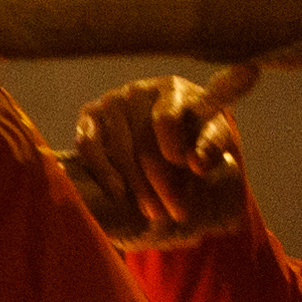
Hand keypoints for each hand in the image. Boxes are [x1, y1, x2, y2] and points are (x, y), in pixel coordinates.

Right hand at [64, 77, 252, 245]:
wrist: (167, 121)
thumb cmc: (195, 128)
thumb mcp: (214, 132)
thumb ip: (211, 144)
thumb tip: (196, 165)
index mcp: (172, 88)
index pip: (165, 119)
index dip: (173, 148)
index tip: (184, 173)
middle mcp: (137, 91)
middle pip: (142, 142)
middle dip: (160, 182)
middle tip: (175, 212)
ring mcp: (109, 102)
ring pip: (118, 150)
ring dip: (137, 186)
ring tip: (154, 212)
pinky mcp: (89, 116)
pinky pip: (87, 147)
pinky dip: (102, 173)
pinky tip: (118, 194)